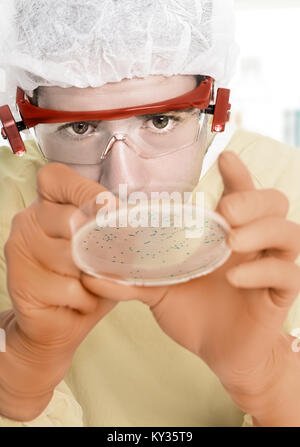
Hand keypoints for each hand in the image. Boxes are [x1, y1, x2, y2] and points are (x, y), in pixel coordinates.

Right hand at [1, 162, 116, 419]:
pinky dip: (86, 299)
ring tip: (94, 284)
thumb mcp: (104, 251)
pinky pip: (68, 287)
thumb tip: (138, 218)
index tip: (113, 210)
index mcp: (47, 206)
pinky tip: (81, 302)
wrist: (60, 323)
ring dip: (93, 276)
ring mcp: (20, 249)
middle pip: (70, 218)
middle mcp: (28, 221)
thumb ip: (113, 232)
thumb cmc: (87, 280)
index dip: (86, 191)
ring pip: (71, 255)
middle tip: (115, 258)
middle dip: (100, 243)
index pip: (55, 178)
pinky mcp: (20, 281)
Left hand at [81, 151, 299, 414]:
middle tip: (226, 211)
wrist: (221, 353)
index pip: (242, 194)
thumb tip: (91, 275)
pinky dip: (262, 271)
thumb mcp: (160, 291)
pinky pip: (286, 274)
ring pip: (289, 233)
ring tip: (231, 241)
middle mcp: (253, 245)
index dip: (238, 174)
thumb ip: (132, 280)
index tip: (225, 158)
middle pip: (274, 203)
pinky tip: (235, 278)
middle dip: (253, 199)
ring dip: (261, 230)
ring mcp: (270, 268)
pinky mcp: (279, 295)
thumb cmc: (194, 314)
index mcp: (226, 235)